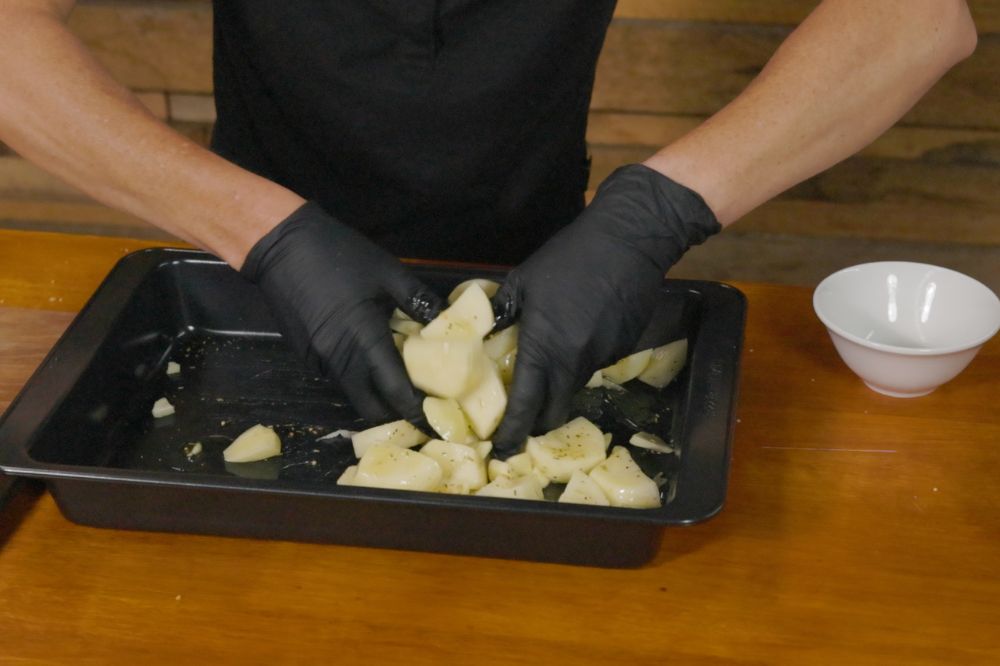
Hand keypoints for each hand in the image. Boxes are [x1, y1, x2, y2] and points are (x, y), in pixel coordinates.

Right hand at [240, 201, 443, 423]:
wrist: (280, 245)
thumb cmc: (338, 256)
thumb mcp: (388, 272)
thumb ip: (419, 301)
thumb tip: (445, 320)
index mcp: (363, 340)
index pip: (394, 391)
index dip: (416, 409)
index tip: (435, 417)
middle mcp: (338, 360)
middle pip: (369, 407)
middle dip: (395, 412)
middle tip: (418, 403)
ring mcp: (317, 360)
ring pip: (351, 394)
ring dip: (375, 395)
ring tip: (399, 380)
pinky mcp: (305, 355)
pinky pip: (336, 378)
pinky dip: (356, 377)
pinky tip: (369, 360)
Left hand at [490, 164, 719, 453]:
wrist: (629, 241)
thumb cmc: (569, 257)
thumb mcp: (523, 280)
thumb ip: (502, 312)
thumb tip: (485, 333)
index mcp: (544, 346)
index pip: (525, 404)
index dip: (512, 432)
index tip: (501, 449)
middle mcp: (574, 361)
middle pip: (554, 410)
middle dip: (537, 421)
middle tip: (522, 417)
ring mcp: (603, 357)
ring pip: (575, 388)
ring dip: (559, 387)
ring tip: (548, 367)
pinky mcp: (623, 350)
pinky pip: (596, 367)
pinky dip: (581, 362)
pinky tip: (578, 336)